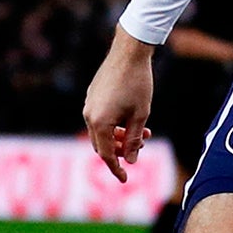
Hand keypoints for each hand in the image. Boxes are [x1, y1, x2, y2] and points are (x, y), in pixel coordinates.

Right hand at [83, 26, 156, 183]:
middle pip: (102, 144)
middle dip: (121, 150)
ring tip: (144, 131)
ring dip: (120, 136)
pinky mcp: (92, 96)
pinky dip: (114, 124)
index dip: (116, 168)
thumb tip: (132, 160)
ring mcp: (88, 105)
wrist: (128, 53)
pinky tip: (131, 118)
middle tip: (142, 145)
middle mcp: (89, 115)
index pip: (106, 154)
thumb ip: (134, 140)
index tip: (125, 180)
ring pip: (102, 131)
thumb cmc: (138, 84)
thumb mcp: (141, 115)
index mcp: (99, 123)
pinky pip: (100, 118)